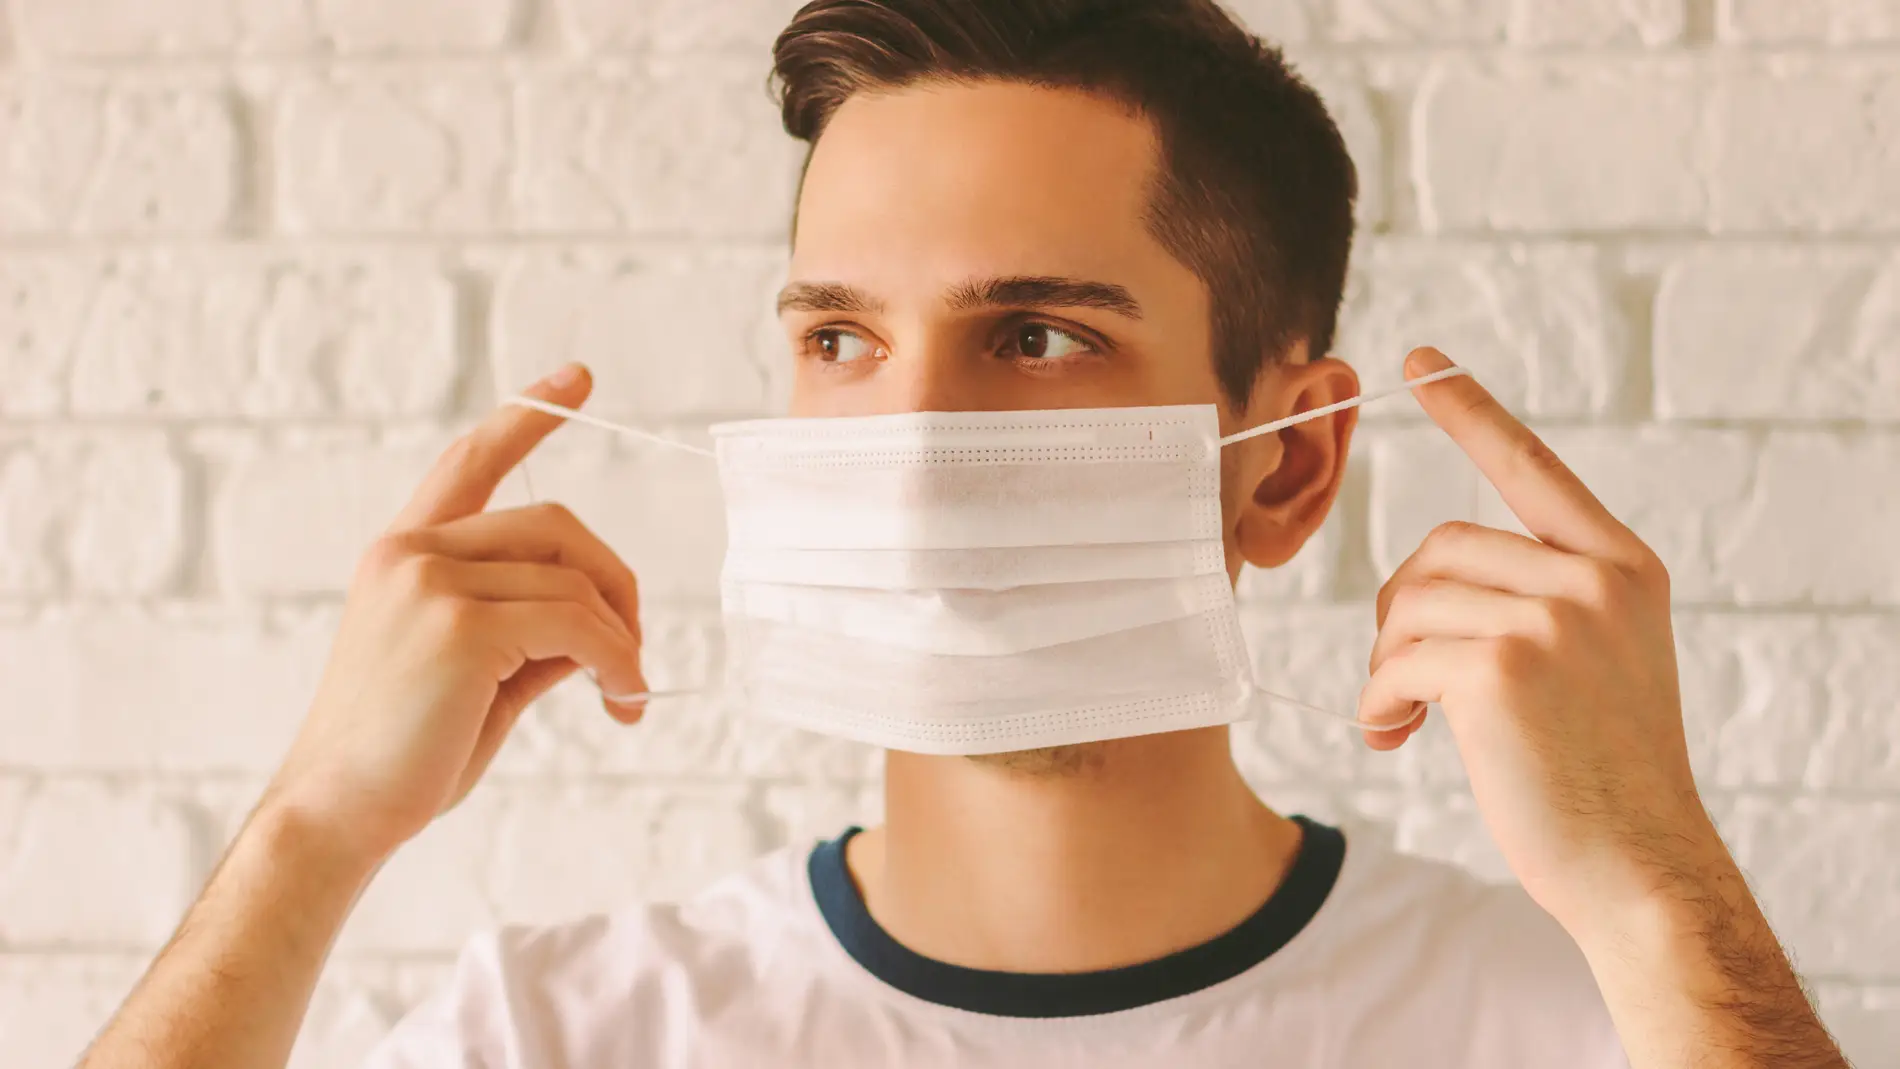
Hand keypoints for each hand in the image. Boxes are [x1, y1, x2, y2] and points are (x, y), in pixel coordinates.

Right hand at [260, 363, 647, 866]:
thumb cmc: (405, 753)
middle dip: (613, 585)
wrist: (340, 812)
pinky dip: (617, 661)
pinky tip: (621, 701)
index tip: (577, 378)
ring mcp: (430, 580)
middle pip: (555, 527)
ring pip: (572, 578)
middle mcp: (411, 551)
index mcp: (403, 552)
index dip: (528, 416)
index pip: (471, 461)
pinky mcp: (459, 624)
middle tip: (635, 655)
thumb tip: (603, 625)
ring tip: (626, 692)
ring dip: (620, 637)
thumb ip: (527, 630)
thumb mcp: (473, 673)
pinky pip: (576, 623)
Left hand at [1360, 347, 1732, 938]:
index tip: (1420, 359)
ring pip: (1410, 602)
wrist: (1638, 866)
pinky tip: (1395, 735)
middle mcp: (1592, 578)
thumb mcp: (1597, 662)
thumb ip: (1540, 601)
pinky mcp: (1499, 667)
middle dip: (1401, 610)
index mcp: (1620, 566)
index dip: (1469, 410)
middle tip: (1401, 676)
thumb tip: (1427, 586)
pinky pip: (1396, 658)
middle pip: (1439, 547)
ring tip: (1404, 715)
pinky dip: (1379, 699)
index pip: (1531, 465)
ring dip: (1387, 663)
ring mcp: (1551, 618)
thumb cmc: (1601, 776)